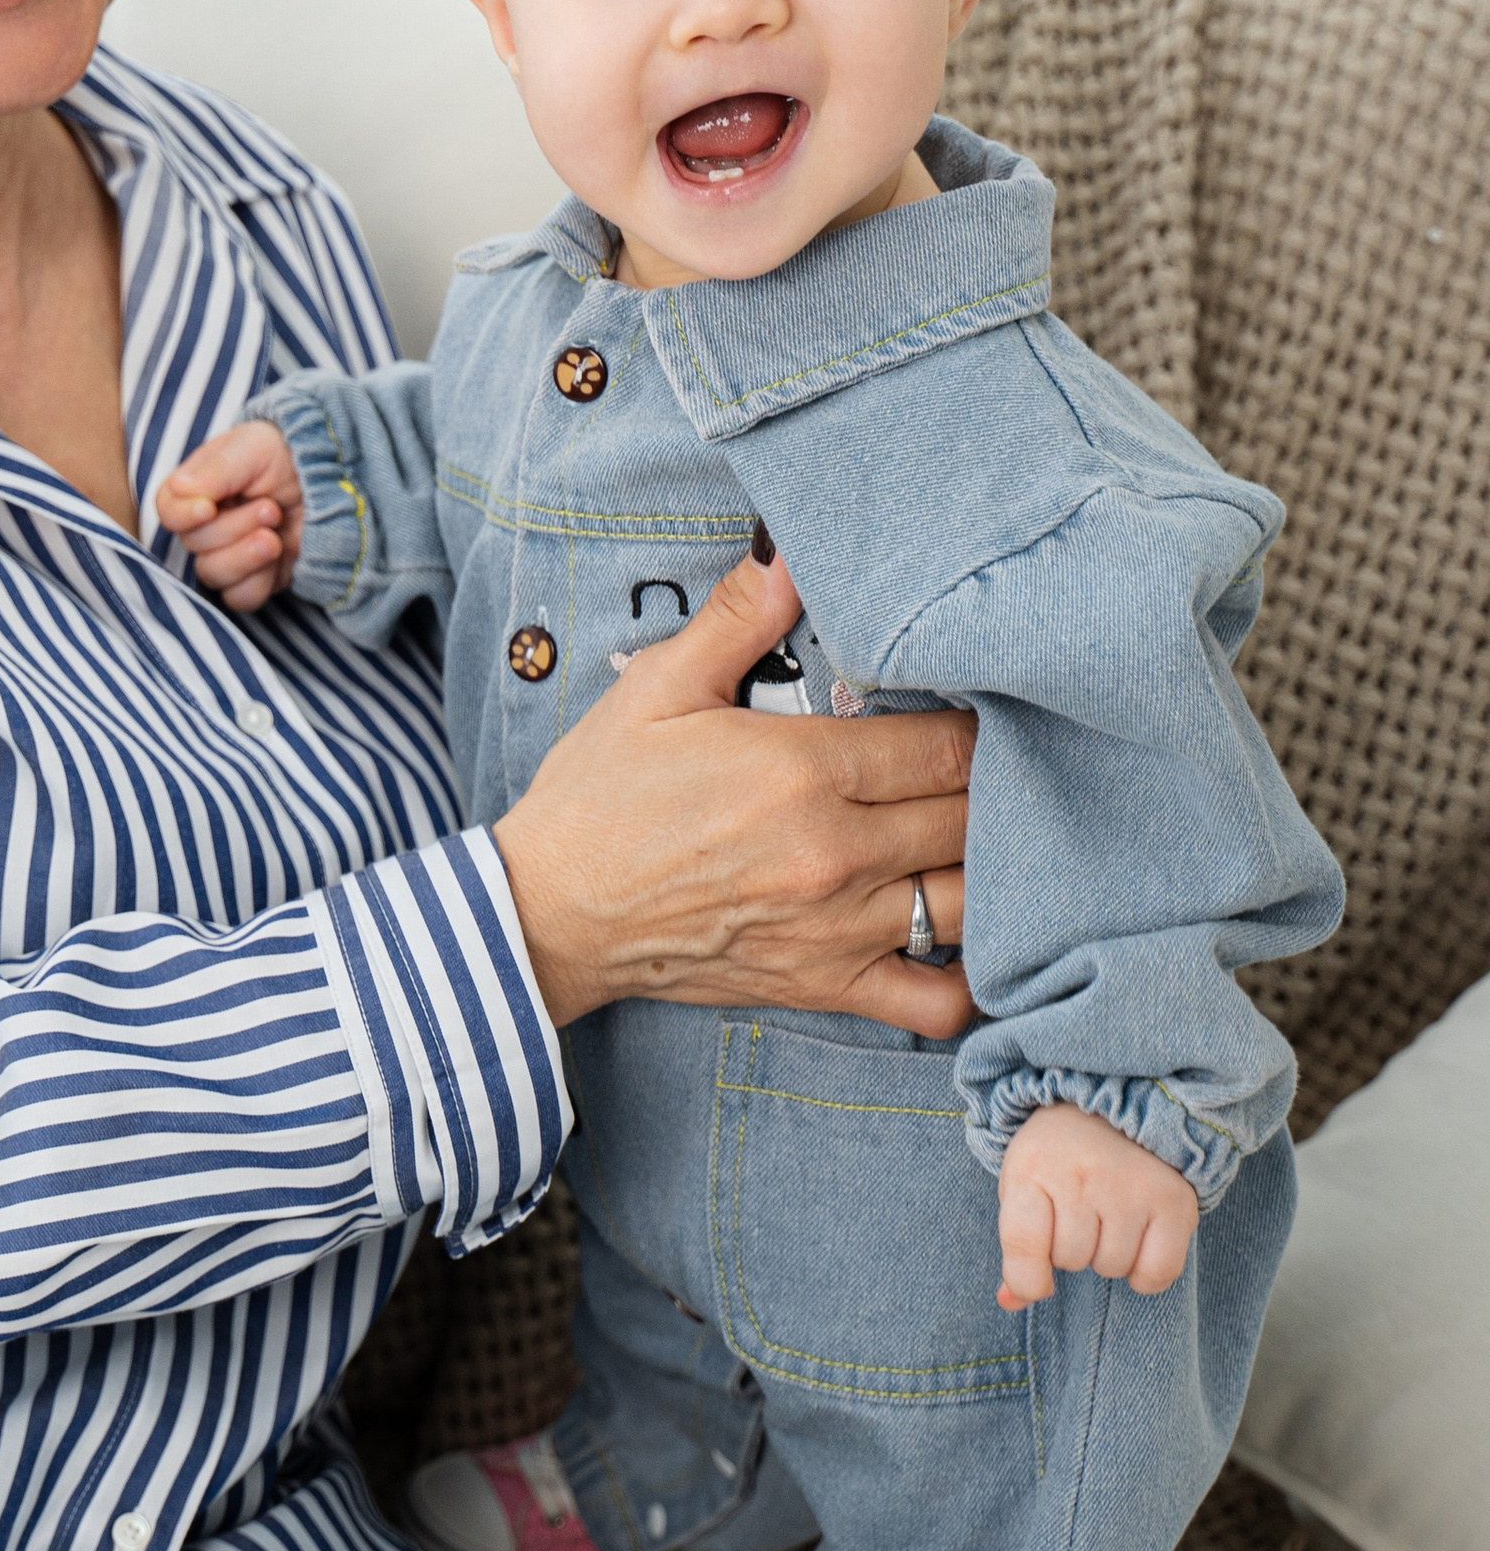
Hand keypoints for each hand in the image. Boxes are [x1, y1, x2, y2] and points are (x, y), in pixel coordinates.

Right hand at [158, 421, 305, 612]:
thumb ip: (215, 470)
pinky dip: (259, 581)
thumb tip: (179, 489)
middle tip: (270, 508)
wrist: (333, 478)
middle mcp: (207, 525)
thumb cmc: (286, 455)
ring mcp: (229, 555)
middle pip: (193, 545)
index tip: (208, 508)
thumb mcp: (252, 448)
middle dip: (233, 528)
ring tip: (275, 536)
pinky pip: (240, 598)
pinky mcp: (255, 580)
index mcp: (197, 490)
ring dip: (246, 557)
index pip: (167, 511)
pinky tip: (280, 558)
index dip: (182, 516)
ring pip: (213, 575)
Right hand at [491, 551, 975, 1034]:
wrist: (550, 912)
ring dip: (995, 868)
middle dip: (997, 787)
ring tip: (987, 837)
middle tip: (1000, 767)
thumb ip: (738, 615)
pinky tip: (971, 941)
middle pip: (974, 815)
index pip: (949, 744)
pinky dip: (972, 980)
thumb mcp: (659, 686)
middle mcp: (836, 853)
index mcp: (803, 770)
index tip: (978, 708)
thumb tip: (791, 548)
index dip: (982, 723)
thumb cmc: (601, 796)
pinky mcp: (826, 984)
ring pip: (975, 899)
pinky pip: (936, 1002)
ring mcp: (837, 927)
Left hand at [996, 1103, 1197, 1308]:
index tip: (1035, 1282)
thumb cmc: (1060, 1158)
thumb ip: (1018, 1247)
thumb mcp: (1024, 1186)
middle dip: (1071, 1251)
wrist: (1117, 1105)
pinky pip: (1157, 1272)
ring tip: (1109, 1218)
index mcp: (1033, 1169)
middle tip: (1079, 1216)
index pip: (1023, 1244)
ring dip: (1108, 1257)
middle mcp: (1083, 1177)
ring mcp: (1131, 1188)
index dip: (1026, 1278)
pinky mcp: (1174, 1201)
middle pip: (1071, 1260)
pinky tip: (1138, 1245)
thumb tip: (1010, 1302)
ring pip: (1112, 1267)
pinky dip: (1146, 1274)